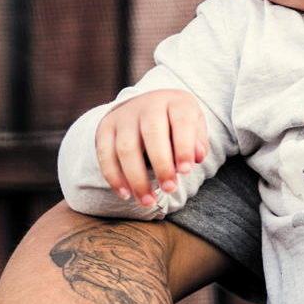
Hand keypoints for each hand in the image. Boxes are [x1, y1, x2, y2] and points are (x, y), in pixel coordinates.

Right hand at [95, 89, 206, 206]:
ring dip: (136, 178)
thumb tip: (197, 157)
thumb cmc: (176, 123)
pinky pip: (105, 154)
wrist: (146, 106)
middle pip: (152, 133)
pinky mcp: (106, 128)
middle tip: (170, 189)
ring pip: (126, 147)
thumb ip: (198, 141)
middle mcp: (148, 105)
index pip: (181, 121)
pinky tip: (126, 194)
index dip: (184, 147)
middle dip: (161, 165)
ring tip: (148, 201)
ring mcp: (124, 116)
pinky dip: (114, 177)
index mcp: (175, 102)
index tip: (186, 172)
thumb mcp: (194, 125)